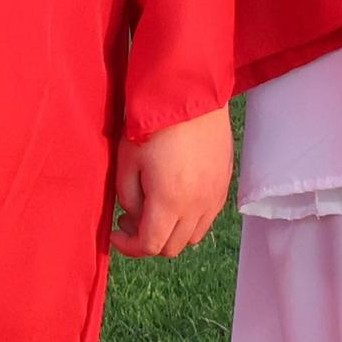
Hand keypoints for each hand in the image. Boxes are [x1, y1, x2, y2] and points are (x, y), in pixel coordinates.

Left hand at [111, 106, 233, 258]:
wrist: (189, 93)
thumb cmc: (153, 124)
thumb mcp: (127, 162)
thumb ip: (128, 198)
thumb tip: (136, 217)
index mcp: (169, 203)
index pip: (150, 246)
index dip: (128, 246)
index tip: (116, 232)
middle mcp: (197, 206)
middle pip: (172, 247)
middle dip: (148, 239)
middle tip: (131, 218)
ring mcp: (215, 196)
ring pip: (192, 236)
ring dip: (172, 232)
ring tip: (155, 207)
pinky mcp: (225, 183)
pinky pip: (208, 218)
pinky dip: (191, 219)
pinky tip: (177, 196)